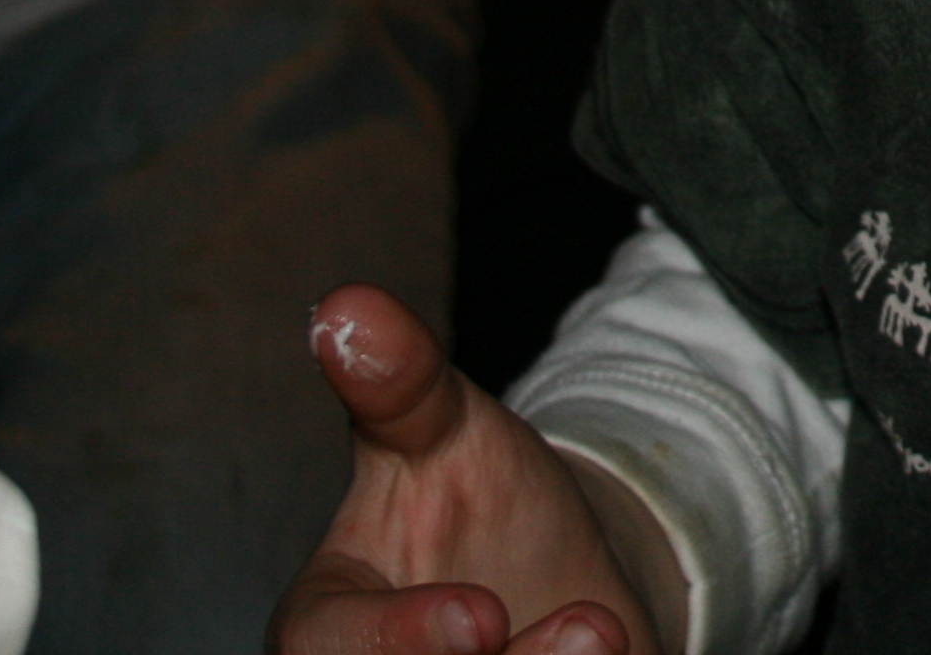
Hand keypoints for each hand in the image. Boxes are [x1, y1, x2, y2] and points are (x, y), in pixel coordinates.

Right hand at [271, 284, 670, 654]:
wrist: (569, 561)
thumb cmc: (479, 497)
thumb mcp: (444, 426)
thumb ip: (397, 382)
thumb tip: (346, 309)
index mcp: (327, 617)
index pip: (326, 644)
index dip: (395, 639)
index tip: (483, 619)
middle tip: (588, 635)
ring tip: (605, 636)